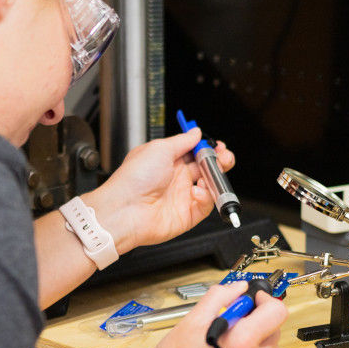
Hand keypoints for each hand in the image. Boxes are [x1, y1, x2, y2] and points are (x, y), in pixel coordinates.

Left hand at [93, 129, 235, 251]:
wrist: (125, 209)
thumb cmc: (134, 178)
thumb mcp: (159, 148)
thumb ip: (182, 141)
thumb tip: (196, 132)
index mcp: (168, 161)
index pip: (195, 152)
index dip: (208, 149)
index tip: (217, 145)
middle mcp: (176, 179)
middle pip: (206, 169)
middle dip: (219, 161)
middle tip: (223, 158)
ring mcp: (182, 197)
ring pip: (210, 186)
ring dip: (215, 178)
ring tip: (212, 173)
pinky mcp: (187, 215)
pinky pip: (205, 206)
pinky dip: (206, 197)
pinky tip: (198, 190)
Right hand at [131, 281, 286, 347]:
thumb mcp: (192, 321)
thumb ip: (219, 297)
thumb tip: (238, 287)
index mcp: (243, 342)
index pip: (277, 311)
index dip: (264, 300)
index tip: (251, 301)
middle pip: (274, 329)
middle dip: (256, 321)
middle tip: (230, 323)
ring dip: (255, 341)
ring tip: (226, 345)